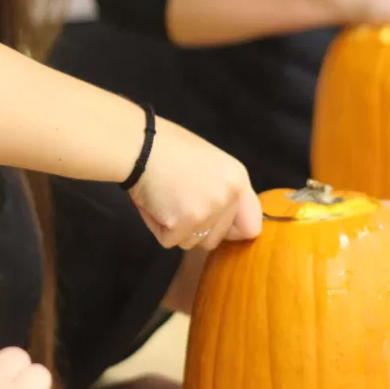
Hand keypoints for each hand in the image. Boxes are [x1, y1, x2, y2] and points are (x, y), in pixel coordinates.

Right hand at [127, 117, 262, 250]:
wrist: (138, 145)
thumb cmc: (167, 148)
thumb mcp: (209, 163)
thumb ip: (221, 189)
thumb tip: (221, 219)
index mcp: (238, 180)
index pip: (251, 226)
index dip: (231, 231)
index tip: (214, 225)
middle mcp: (227, 198)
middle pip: (216, 239)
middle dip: (195, 229)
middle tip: (177, 205)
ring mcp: (206, 212)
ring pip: (192, 243)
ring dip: (176, 229)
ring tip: (164, 200)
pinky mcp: (182, 223)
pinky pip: (169, 241)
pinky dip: (158, 228)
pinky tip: (153, 204)